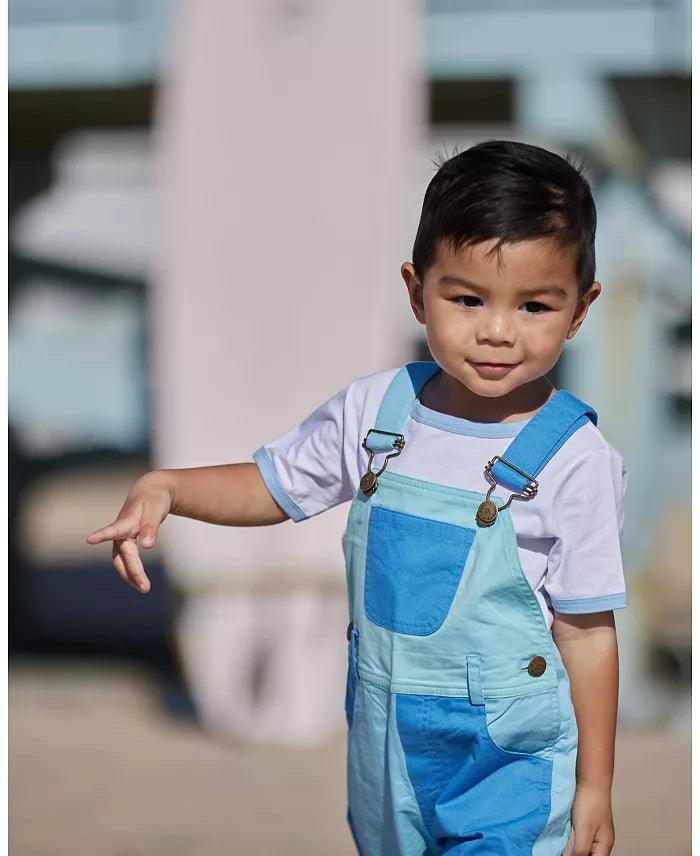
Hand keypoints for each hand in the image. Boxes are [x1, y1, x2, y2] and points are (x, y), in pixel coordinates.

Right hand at [85, 471, 173, 593]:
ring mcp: (121, 537)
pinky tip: (140, 582)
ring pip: (122, 560)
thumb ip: (150, 527)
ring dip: (131, 575)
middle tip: (145, 587)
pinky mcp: (126, 541)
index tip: (90, 539)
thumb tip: (146, 546)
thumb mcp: (155, 510)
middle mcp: (120, 531)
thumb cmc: (154, 499)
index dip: (102, 535)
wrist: (150, 492)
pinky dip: (133, 571)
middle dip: (133, 571)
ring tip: (144, 588)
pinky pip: (127, 560)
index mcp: (126, 521)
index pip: (113, 530)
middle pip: (123, 554)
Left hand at [569, 783, 614, 854]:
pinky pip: (580, 838)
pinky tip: (565, 839)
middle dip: (576, 854)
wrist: (590, 780)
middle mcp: (601, 841)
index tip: (570, 855)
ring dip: (574, 849)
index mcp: (604, 845)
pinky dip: (573, 841)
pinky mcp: (586, 823)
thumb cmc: (590, 803)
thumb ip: (581, 849)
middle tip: (563, 850)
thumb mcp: (584, 830)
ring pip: (585, 848)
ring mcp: (594, 832)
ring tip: (563, 847)